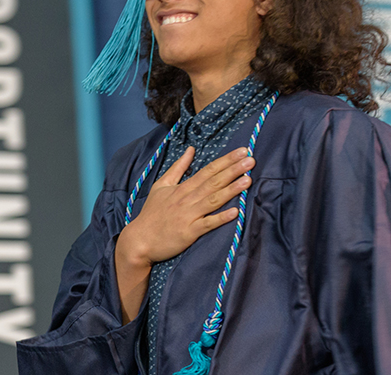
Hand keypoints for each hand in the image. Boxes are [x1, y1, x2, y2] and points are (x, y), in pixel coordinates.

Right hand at [120, 146, 254, 265]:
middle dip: (233, 170)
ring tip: (248, 180)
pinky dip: (221, 218)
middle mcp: (188, 198)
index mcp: (183, 187)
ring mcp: (189, 215)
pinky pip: (207, 224)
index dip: (226, 160)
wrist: (139, 240)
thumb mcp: (162, 185)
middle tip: (251, 160)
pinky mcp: (189, 232)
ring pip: (213, 199)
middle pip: (214, 181)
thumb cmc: (152, 212)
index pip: (208, 170)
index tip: (242, 152)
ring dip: (231, 189)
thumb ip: (178, 167)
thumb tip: (191, 149)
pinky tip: (235, 212)